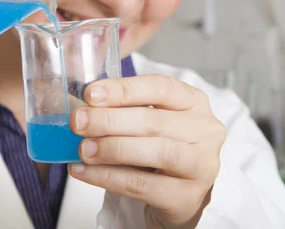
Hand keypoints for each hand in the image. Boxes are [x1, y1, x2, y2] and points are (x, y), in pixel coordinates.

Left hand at [68, 74, 226, 227]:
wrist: (178, 195)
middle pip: (156, 121)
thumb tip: (83, 106)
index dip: (125, 89)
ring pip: (157, 152)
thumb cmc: (159, 149)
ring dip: (113, 149)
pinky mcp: (188, 197)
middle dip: (110, 121)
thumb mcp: (150, 122)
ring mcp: (202, 165)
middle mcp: (206, 131)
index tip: (91, 94)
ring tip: (83, 149)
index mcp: (195, 103)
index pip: (162, 88)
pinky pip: (143, 185)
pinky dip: (109, 178)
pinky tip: (85, 172)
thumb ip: (123, 110)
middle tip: (78, 122)